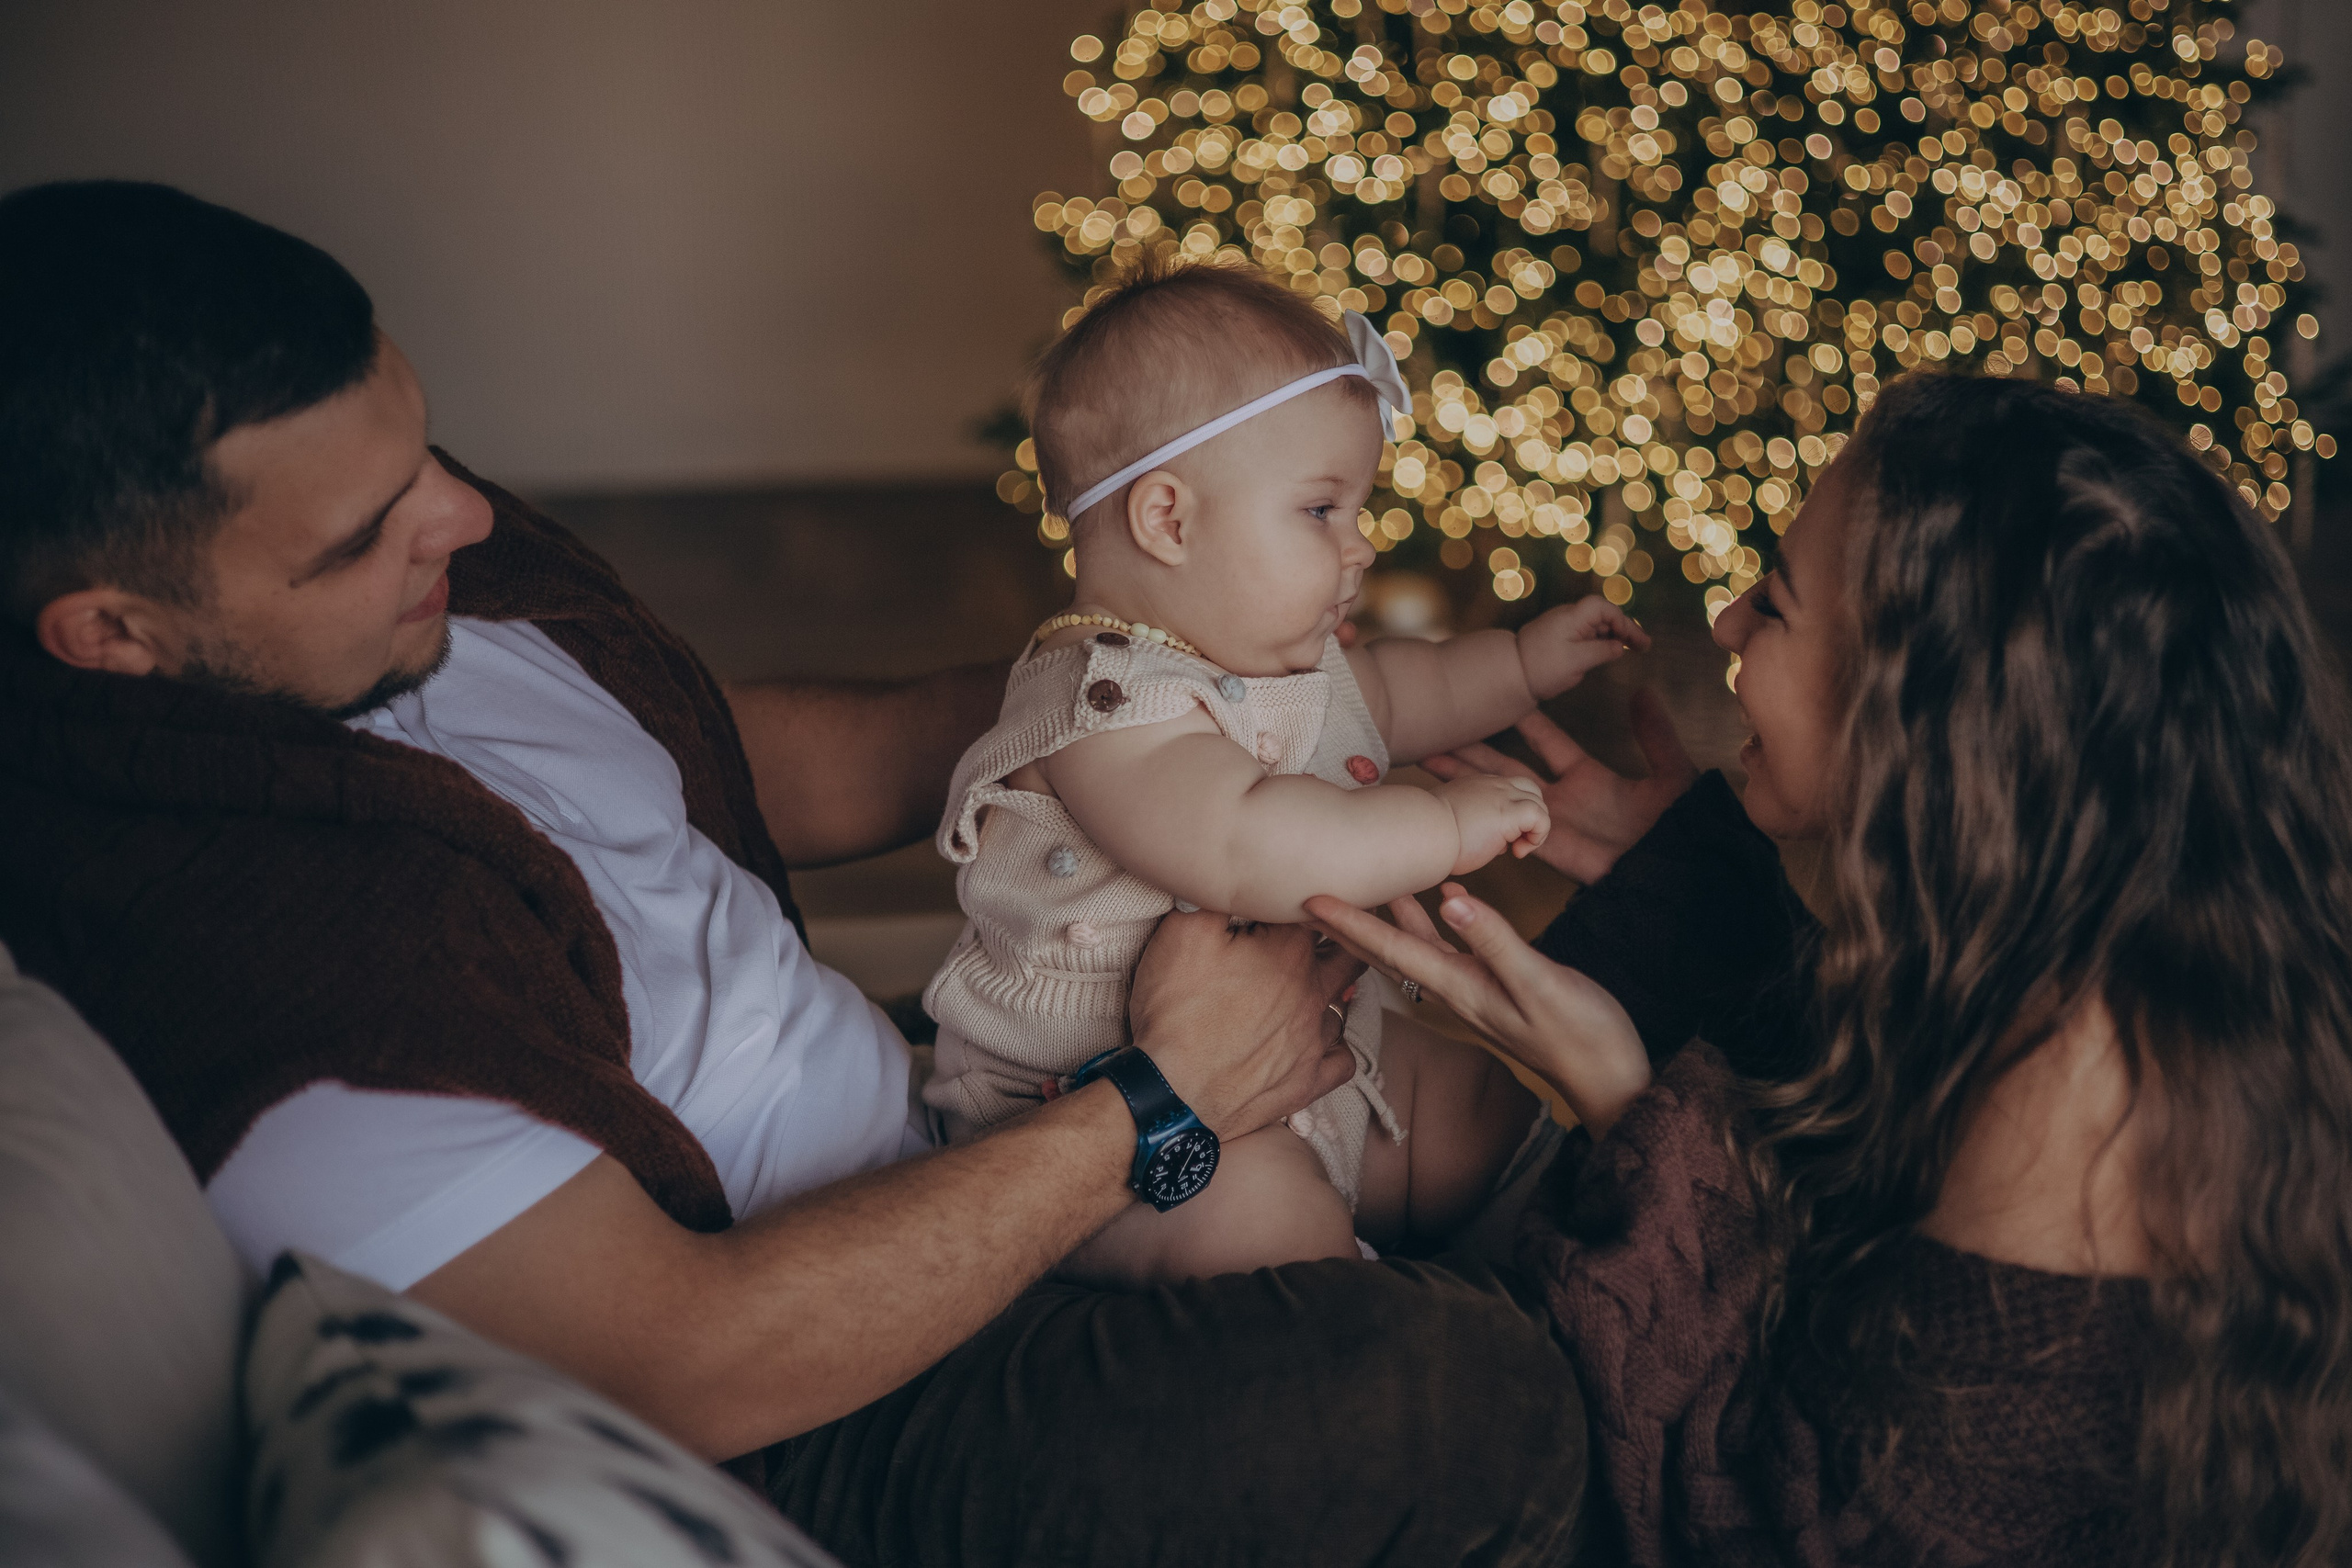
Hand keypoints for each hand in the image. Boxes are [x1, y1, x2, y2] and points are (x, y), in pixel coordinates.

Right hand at [1129, 909, 1361, 1139]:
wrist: (1173, 1094)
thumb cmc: (1175, 1013)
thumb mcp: (1182, 934)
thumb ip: (1215, 896)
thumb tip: (1236, 877)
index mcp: (1289, 951)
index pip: (1318, 910)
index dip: (1303, 902)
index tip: (1293, 901)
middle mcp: (1313, 992)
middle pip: (1349, 953)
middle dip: (1337, 940)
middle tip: (1314, 937)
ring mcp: (1315, 1039)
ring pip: (1344, 1005)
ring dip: (1330, 994)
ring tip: (1305, 990)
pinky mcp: (1308, 1081)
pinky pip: (1343, 1060)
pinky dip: (1334, 1047)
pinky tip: (1316, 1041)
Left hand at [1304, 885, 1651, 1137]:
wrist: (1610, 1076)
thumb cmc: (1582, 1034)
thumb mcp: (1540, 983)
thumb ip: (1496, 942)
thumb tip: (1450, 902)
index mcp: (1461, 987)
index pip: (1392, 949)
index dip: (1350, 922)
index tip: (1309, 898)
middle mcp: (1458, 990)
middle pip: (1390, 950)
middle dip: (1349, 924)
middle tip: (1310, 893)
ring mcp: (1476, 990)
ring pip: (1417, 947)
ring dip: (1389, 917)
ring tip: (1365, 884)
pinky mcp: (1497, 986)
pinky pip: (1452, 948)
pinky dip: (1438, 921)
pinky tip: (1443, 895)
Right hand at [1421, 690, 1696, 884]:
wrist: (1675, 875)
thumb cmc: (1679, 828)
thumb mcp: (1671, 773)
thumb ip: (1654, 734)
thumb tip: (1643, 689)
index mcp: (1590, 777)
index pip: (1547, 741)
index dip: (1525, 720)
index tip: (1500, 696)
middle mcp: (1562, 798)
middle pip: (1507, 765)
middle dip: (1474, 748)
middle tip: (1442, 727)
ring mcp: (1549, 823)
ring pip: (1497, 792)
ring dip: (1464, 777)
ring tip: (1427, 756)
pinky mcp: (1544, 847)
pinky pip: (1506, 826)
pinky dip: (1479, 813)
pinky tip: (1451, 797)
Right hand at [1432, 773, 1549, 872]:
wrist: (1418, 833)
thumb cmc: (1423, 835)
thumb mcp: (1442, 823)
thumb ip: (1460, 823)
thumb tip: (1470, 839)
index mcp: (1475, 786)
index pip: (1504, 790)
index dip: (1508, 813)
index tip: (1492, 838)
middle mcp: (1491, 785)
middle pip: (1528, 790)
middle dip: (1527, 817)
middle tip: (1510, 843)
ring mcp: (1501, 795)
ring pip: (1538, 801)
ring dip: (1533, 828)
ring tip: (1515, 849)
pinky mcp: (1509, 812)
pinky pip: (1541, 818)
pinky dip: (1537, 836)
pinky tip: (1518, 853)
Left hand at [1513, 597, 1649, 699]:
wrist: (1509, 674)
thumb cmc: (1541, 668)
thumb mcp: (1577, 662)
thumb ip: (1601, 651)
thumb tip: (1618, 646)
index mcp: (1572, 617)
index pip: (1604, 609)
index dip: (1624, 621)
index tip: (1637, 641)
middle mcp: (1567, 616)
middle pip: (1602, 615)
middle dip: (1624, 628)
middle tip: (1643, 646)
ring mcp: (1562, 625)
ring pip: (1595, 625)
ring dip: (1613, 635)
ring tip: (1631, 649)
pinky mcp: (1558, 636)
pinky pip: (1584, 633)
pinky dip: (1599, 641)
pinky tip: (1608, 652)